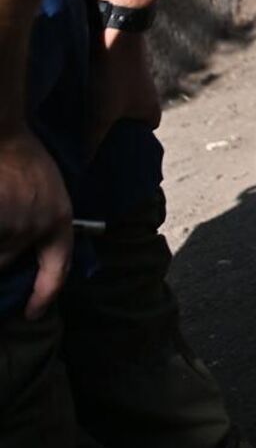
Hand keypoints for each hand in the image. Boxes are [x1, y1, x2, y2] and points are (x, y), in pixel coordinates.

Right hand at [0, 127, 72, 317]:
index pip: (57, 269)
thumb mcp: (47, 192)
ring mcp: (10, 225)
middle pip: (5, 264)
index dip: (44, 295)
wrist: (4, 135)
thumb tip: (21, 258)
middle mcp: (36, 227)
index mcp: (58, 219)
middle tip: (3, 220)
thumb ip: (41, 224)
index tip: (32, 313)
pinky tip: (0, 201)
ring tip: (4, 206)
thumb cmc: (23, 158)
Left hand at [86, 26, 161, 156]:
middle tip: (84, 143)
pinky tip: (78, 99)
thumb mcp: (100, 114)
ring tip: (78, 121)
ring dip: (96, 115)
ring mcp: (133, 84)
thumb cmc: (116, 73)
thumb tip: (82, 166)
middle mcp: (145, 100)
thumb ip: (93, 142)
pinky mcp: (120, 71)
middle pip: (121, 127)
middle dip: (104, 134)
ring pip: (112, 109)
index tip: (99, 160)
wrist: (117, 27)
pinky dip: (94, 98)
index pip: (135, 145)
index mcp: (151, 116)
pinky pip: (106, 93)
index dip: (118, 153)